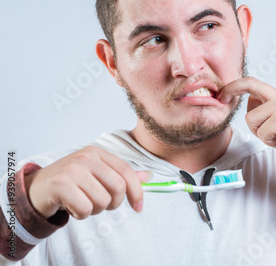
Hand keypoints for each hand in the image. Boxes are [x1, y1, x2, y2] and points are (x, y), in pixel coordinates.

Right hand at [24, 146, 150, 219]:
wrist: (35, 189)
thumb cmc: (70, 182)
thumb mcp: (96, 173)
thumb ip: (120, 174)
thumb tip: (147, 176)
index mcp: (97, 152)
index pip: (126, 171)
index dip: (137, 191)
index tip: (139, 207)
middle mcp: (86, 157)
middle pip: (118, 188)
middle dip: (114, 203)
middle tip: (102, 205)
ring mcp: (73, 170)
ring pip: (102, 201)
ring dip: (96, 210)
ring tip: (84, 203)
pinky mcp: (61, 185)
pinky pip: (85, 209)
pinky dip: (81, 215)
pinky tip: (72, 207)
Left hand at [218, 77, 275, 171]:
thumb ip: (274, 111)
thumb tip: (253, 112)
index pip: (254, 85)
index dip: (236, 87)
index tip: (224, 94)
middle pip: (248, 87)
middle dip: (231, 91)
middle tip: (223, 100)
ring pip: (251, 119)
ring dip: (260, 134)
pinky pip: (262, 133)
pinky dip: (271, 143)